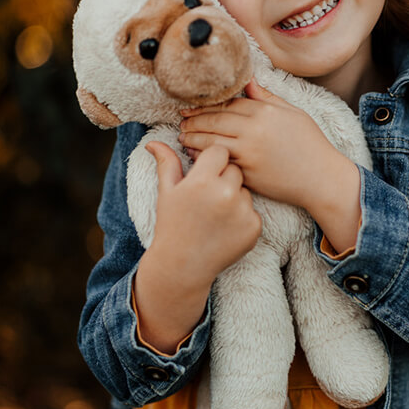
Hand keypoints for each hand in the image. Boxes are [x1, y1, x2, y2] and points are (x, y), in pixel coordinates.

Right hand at [134, 142, 261, 352]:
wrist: (183, 266)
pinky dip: (243, 217)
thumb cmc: (172, 225)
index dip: (211, 161)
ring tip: (215, 215)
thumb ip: (166, 163)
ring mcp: (242, 211)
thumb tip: (153, 143)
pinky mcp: (254, 228)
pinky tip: (225, 228)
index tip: (203, 174)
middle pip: (235, 169)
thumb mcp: (167, 193)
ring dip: (234, 197)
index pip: (219, 151)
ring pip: (245, 190)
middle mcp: (225, 194)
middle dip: (223, 178)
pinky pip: (254, 211)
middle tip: (208, 198)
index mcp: (202, 180)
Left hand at [178, 80, 361, 250]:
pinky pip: (218, 162)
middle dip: (194, 119)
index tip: (191, 106)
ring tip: (182, 135)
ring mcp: (249, 153)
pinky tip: (194, 154)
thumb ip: (267, 97)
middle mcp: (254, 130)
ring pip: (211, 141)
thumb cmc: (310, 144)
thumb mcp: (293, 113)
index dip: (206, 104)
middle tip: (181, 120)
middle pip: (214, 120)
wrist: (321, 178)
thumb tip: (247, 81)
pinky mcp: (247, 173)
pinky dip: (203, 156)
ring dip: (193, 137)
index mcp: (265, 112)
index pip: (227, 103)